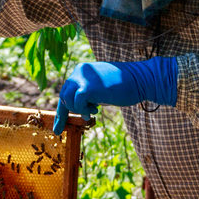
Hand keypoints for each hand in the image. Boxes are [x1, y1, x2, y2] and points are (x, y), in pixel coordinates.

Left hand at [53, 58, 177, 132]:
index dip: (62, 111)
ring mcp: (83, 78)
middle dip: (69, 112)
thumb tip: (77, 106)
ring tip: (95, 109)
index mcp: (83, 70)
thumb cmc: (124, 86)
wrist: (140, 79)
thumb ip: (87, 93)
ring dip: (80, 110)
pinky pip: (77, 103)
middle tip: (88, 115)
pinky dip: (84, 110)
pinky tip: (96, 110)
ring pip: (67, 100)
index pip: (66, 91)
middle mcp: (80, 71)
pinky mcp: (87, 87)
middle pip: (64, 96)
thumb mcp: (101, 88)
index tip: (58, 128)